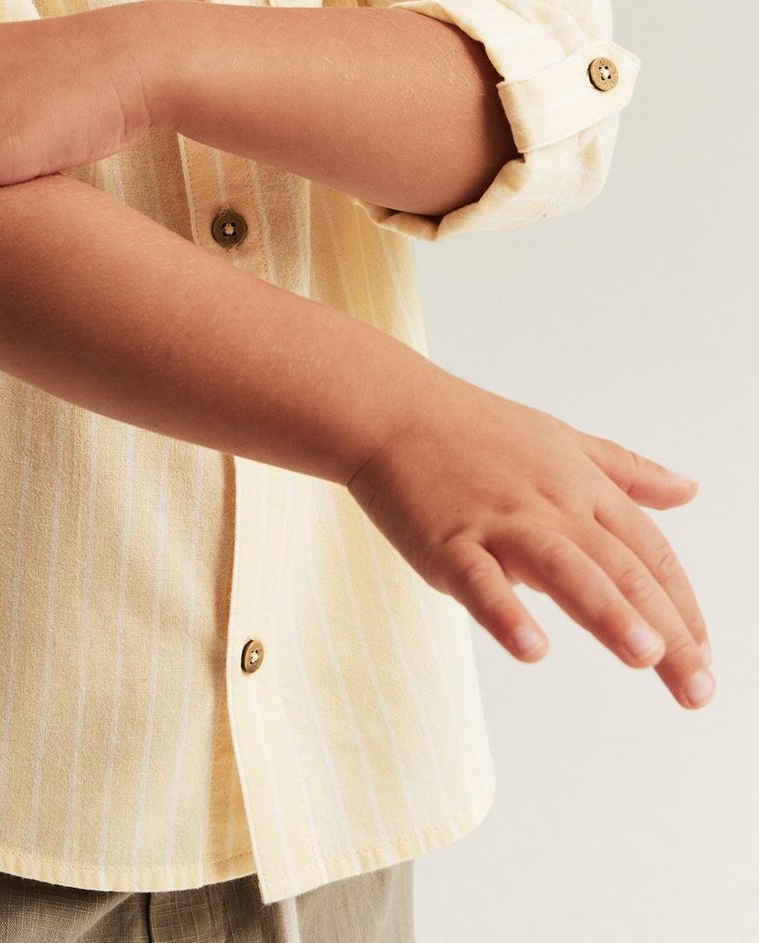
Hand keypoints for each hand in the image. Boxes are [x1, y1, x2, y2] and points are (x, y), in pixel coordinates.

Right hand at [343, 369, 713, 709]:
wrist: (391, 409)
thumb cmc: (475, 429)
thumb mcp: (563, 441)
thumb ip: (626, 472)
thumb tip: (689, 488)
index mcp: (581, 486)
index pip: (649, 551)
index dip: (683, 605)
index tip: (706, 657)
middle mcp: (550, 504)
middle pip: (620, 568)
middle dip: (666, 630)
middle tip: (697, 689)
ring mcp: (499, 522)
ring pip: (563, 567)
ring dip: (607, 612)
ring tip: (646, 656)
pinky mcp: (447, 541)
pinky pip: (480, 580)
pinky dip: (506, 612)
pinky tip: (532, 648)